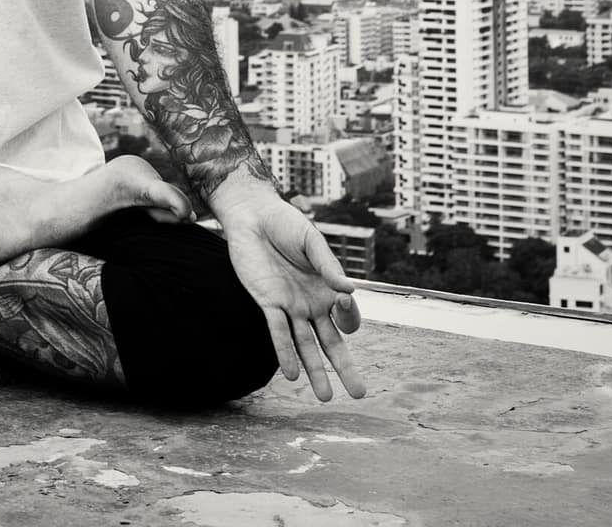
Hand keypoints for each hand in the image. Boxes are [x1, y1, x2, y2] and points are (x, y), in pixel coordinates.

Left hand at [211, 174, 365, 402]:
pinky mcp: (267, 302)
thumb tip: (350, 290)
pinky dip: (285, 352)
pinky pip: (278, 332)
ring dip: (315, 370)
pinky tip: (292, 374)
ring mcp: (290, 306)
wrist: (252, 215)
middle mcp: (311, 303)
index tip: (343, 301)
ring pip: (305, 345)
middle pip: (331, 342)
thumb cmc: (286, 224)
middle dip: (344, 367)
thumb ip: (328, 266)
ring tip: (325, 397)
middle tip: (359, 394)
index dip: (350, 316)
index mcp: (328, 288)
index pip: (348, 316)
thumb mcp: (312, 241)